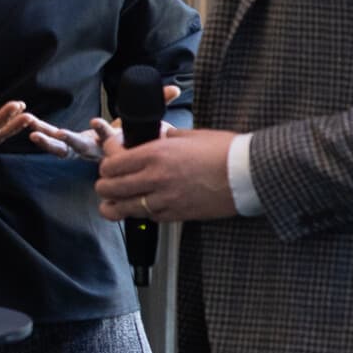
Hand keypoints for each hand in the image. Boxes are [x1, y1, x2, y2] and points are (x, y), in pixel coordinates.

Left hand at [28, 85, 179, 160]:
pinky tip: (28, 126)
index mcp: (111, 142)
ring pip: (60, 148)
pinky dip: (41, 132)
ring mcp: (79, 149)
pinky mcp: (68, 145)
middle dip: (69, 140)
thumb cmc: (131, 139)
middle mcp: (94, 149)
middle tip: (60, 134)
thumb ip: (157, 104)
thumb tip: (174, 88)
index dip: (102, 129)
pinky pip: (51, 141)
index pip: (107, 136)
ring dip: (47, 140)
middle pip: (80, 146)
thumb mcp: (143, 124)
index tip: (95, 121)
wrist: (120, 160)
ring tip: (33, 132)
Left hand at [93, 127, 238, 221]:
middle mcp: (155, 178)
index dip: (106, 164)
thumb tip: (154, 138)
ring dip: (115, 206)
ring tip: (109, 206)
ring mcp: (165, 199)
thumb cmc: (223, 151)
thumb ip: (164, 139)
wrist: (248, 174)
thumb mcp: (188, 135)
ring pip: (125, 208)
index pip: (112, 164)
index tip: (108, 163)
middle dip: (104, 186)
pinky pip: (149, 217)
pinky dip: (141, 214)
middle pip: (111, 188)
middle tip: (105, 185)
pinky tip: (140, 209)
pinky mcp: (177, 215)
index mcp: (155, 154)